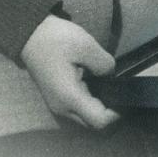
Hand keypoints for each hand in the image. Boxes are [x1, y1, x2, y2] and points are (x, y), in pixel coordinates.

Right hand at [20, 15, 118, 130]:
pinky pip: (78, 108)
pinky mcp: (57, 98)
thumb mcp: (85, 45)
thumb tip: (112, 75)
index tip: (126, 96)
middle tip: (120, 89)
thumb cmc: (55, 39)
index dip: (117, 113)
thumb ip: (104, 64)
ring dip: (99, 106)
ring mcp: (58, 105)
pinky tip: (97, 83)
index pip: (99, 121)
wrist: (30, 33)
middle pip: (93, 123)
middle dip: (110, 111)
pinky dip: (90, 101)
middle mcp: (62, 108)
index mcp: (69, 98)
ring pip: (86, 117)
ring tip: (110, 84)